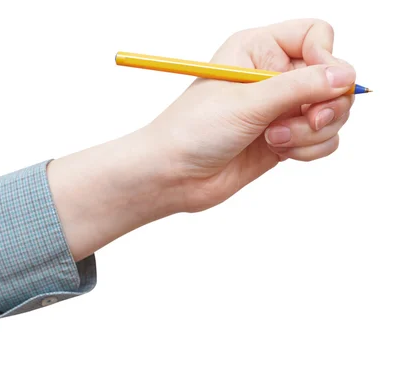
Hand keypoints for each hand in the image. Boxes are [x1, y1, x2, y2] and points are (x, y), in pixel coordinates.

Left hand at [48, 18, 356, 260]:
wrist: (172, 175)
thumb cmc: (193, 130)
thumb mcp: (247, 102)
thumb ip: (299, 87)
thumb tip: (346, 75)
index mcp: (258, 49)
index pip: (316, 36)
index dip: (326, 58)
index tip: (320, 84)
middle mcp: (273, 75)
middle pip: (333, 77)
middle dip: (325, 104)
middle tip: (306, 120)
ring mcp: (280, 109)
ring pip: (332, 112)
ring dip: (314, 130)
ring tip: (276, 139)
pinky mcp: (284, 138)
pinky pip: (323, 139)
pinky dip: (311, 148)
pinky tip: (280, 152)